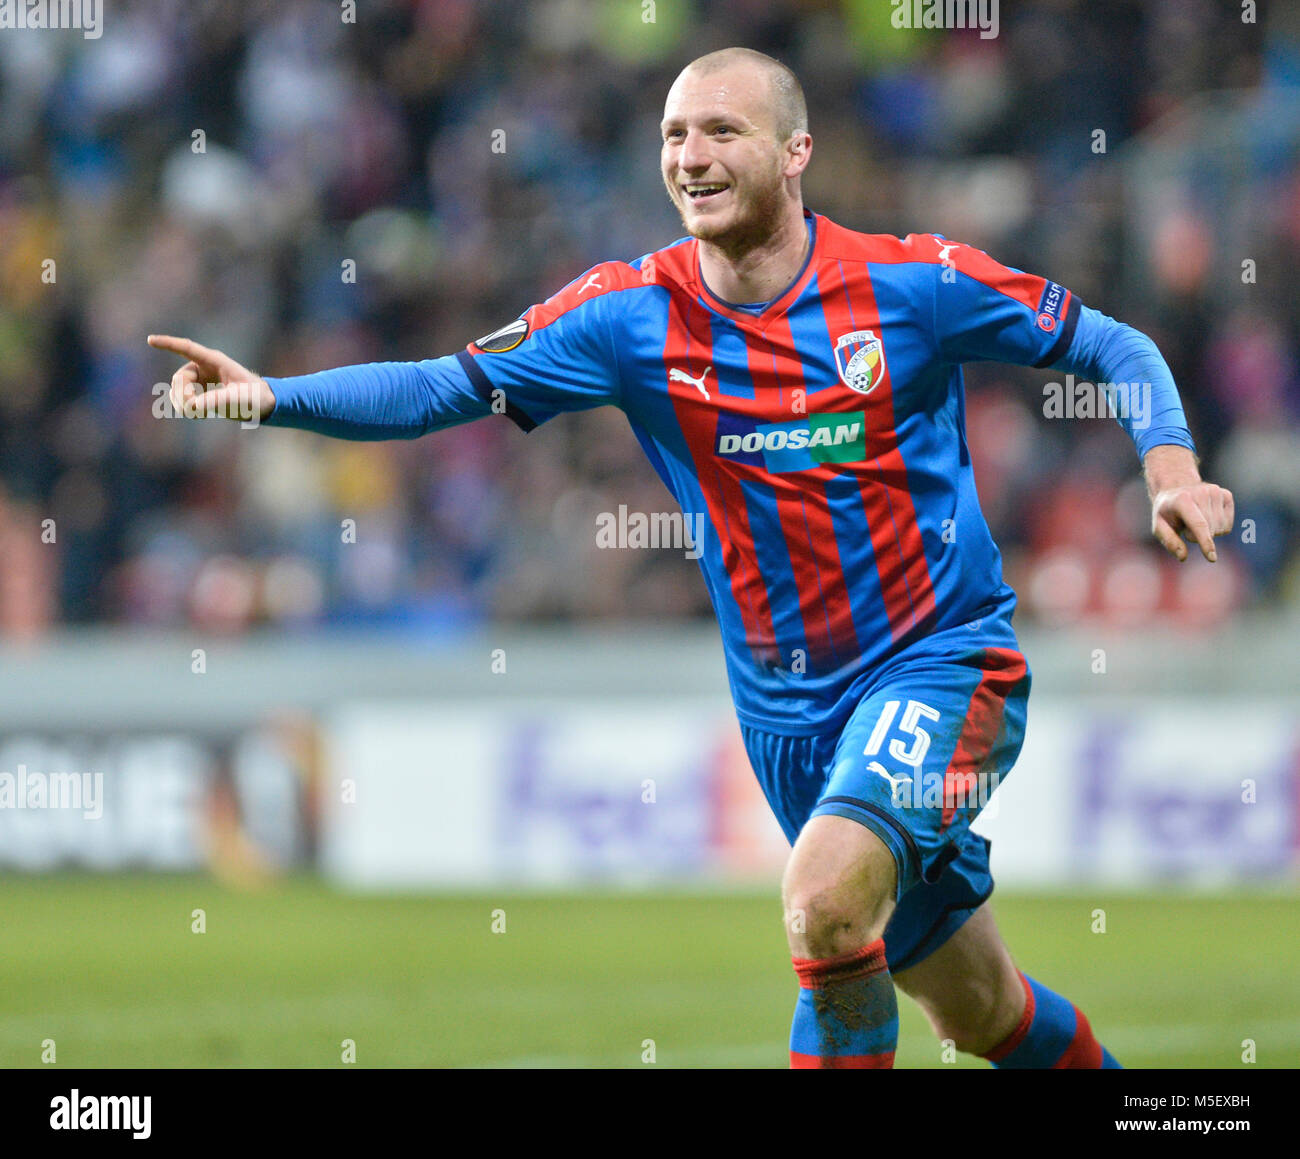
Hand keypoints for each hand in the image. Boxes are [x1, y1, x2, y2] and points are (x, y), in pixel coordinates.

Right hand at [147, 334, 275, 422]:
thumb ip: (214, 401)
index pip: (187, 348)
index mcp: (214, 361)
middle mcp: (204, 367)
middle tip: (195, 409)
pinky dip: (184, 406)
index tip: (150, 340)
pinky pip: (181, 397)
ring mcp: (201, 378)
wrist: (262, 405)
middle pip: (179, 378)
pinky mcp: (200, 390)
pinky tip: (196, 413)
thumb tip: (192, 407)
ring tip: (197, 414)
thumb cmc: (254, 397)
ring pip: (177, 388)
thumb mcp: (237, 399)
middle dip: (182, 394)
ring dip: (181, 402)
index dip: (168, 344)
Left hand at [1144, 445, 1233, 561]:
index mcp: (1183, 499)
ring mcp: (1216, 492)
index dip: (1206, 543)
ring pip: (1221, 529)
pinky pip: (1227, 525)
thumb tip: (1183, 557)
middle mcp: (1202, 492)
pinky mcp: (1227, 495)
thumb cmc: (1167, 511)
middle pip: (1210, 530)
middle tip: (1186, 526)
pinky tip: (1207, 518)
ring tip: (1195, 520)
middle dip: (1197, 536)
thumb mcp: (1159, 525)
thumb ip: (1169, 541)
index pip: (1199, 525)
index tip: (1212, 558)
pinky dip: (1218, 527)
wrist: (1177, 488)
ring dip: (1208, 532)